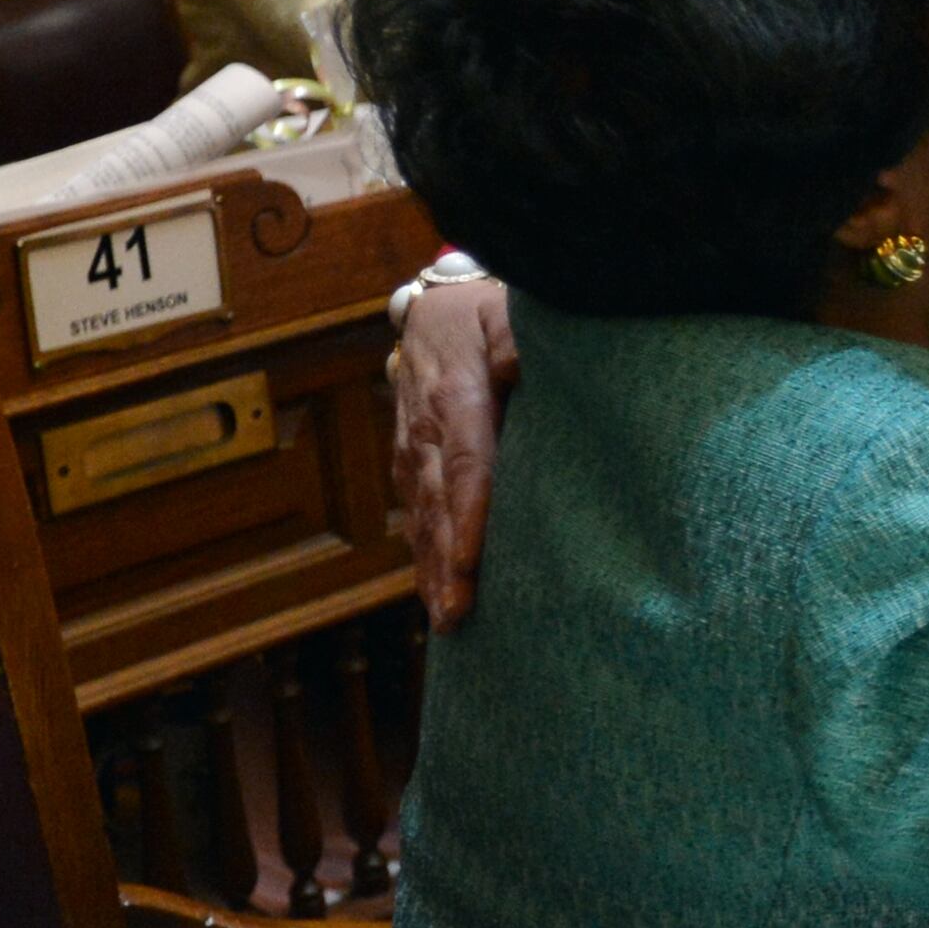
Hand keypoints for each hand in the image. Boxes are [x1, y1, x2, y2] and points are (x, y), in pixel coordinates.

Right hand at [391, 278, 519, 630]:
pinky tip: (438, 599)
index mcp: (454, 392)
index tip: (472, 556)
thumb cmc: (486, 314)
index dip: (469, 510)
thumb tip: (516, 364)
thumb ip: (513, 336)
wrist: (434, 314)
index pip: (466, 458)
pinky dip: (425, 560)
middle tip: (461, 609)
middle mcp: (426, 430)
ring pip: (422, 517)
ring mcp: (413, 452)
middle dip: (448, 558)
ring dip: (433, 569)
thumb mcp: (506, 309)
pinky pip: (417, 518)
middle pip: (439, 501)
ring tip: (450, 619)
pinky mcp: (412, 469)